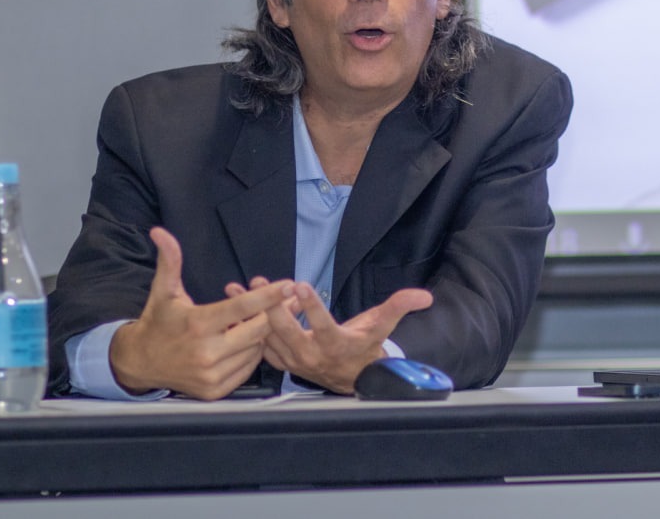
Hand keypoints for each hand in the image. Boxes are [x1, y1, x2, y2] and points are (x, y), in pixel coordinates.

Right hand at [109, 227, 293, 399]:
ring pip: (255, 351)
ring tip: (260, 321)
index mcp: (198, 324)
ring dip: (261, 336)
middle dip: (272, 314)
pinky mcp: (215, 391)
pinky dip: (251, 355)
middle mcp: (207, 352)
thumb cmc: (158, 322)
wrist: (140, 362)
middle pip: (258, 330)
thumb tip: (160, 231)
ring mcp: (212, 374)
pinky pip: (247, 369)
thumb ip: (170, 260)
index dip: (269, 296)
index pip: (243, 307)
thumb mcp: (164, 290)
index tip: (288, 285)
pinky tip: (246, 343)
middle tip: (286, 302)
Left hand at [228, 279, 431, 393]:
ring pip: (268, 336)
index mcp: (335, 343)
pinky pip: (260, 344)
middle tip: (260, 281)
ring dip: (251, 312)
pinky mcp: (281, 360)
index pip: (322, 324)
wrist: (352, 379)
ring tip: (236, 289)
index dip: (311, 306)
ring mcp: (293, 359)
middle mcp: (311, 354)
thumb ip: (399, 307)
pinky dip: (247, 326)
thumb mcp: (382, 327)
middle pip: (286, 329)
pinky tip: (235, 307)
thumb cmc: (365, 348)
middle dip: (271, 304)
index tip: (300, 284)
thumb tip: (425, 296)